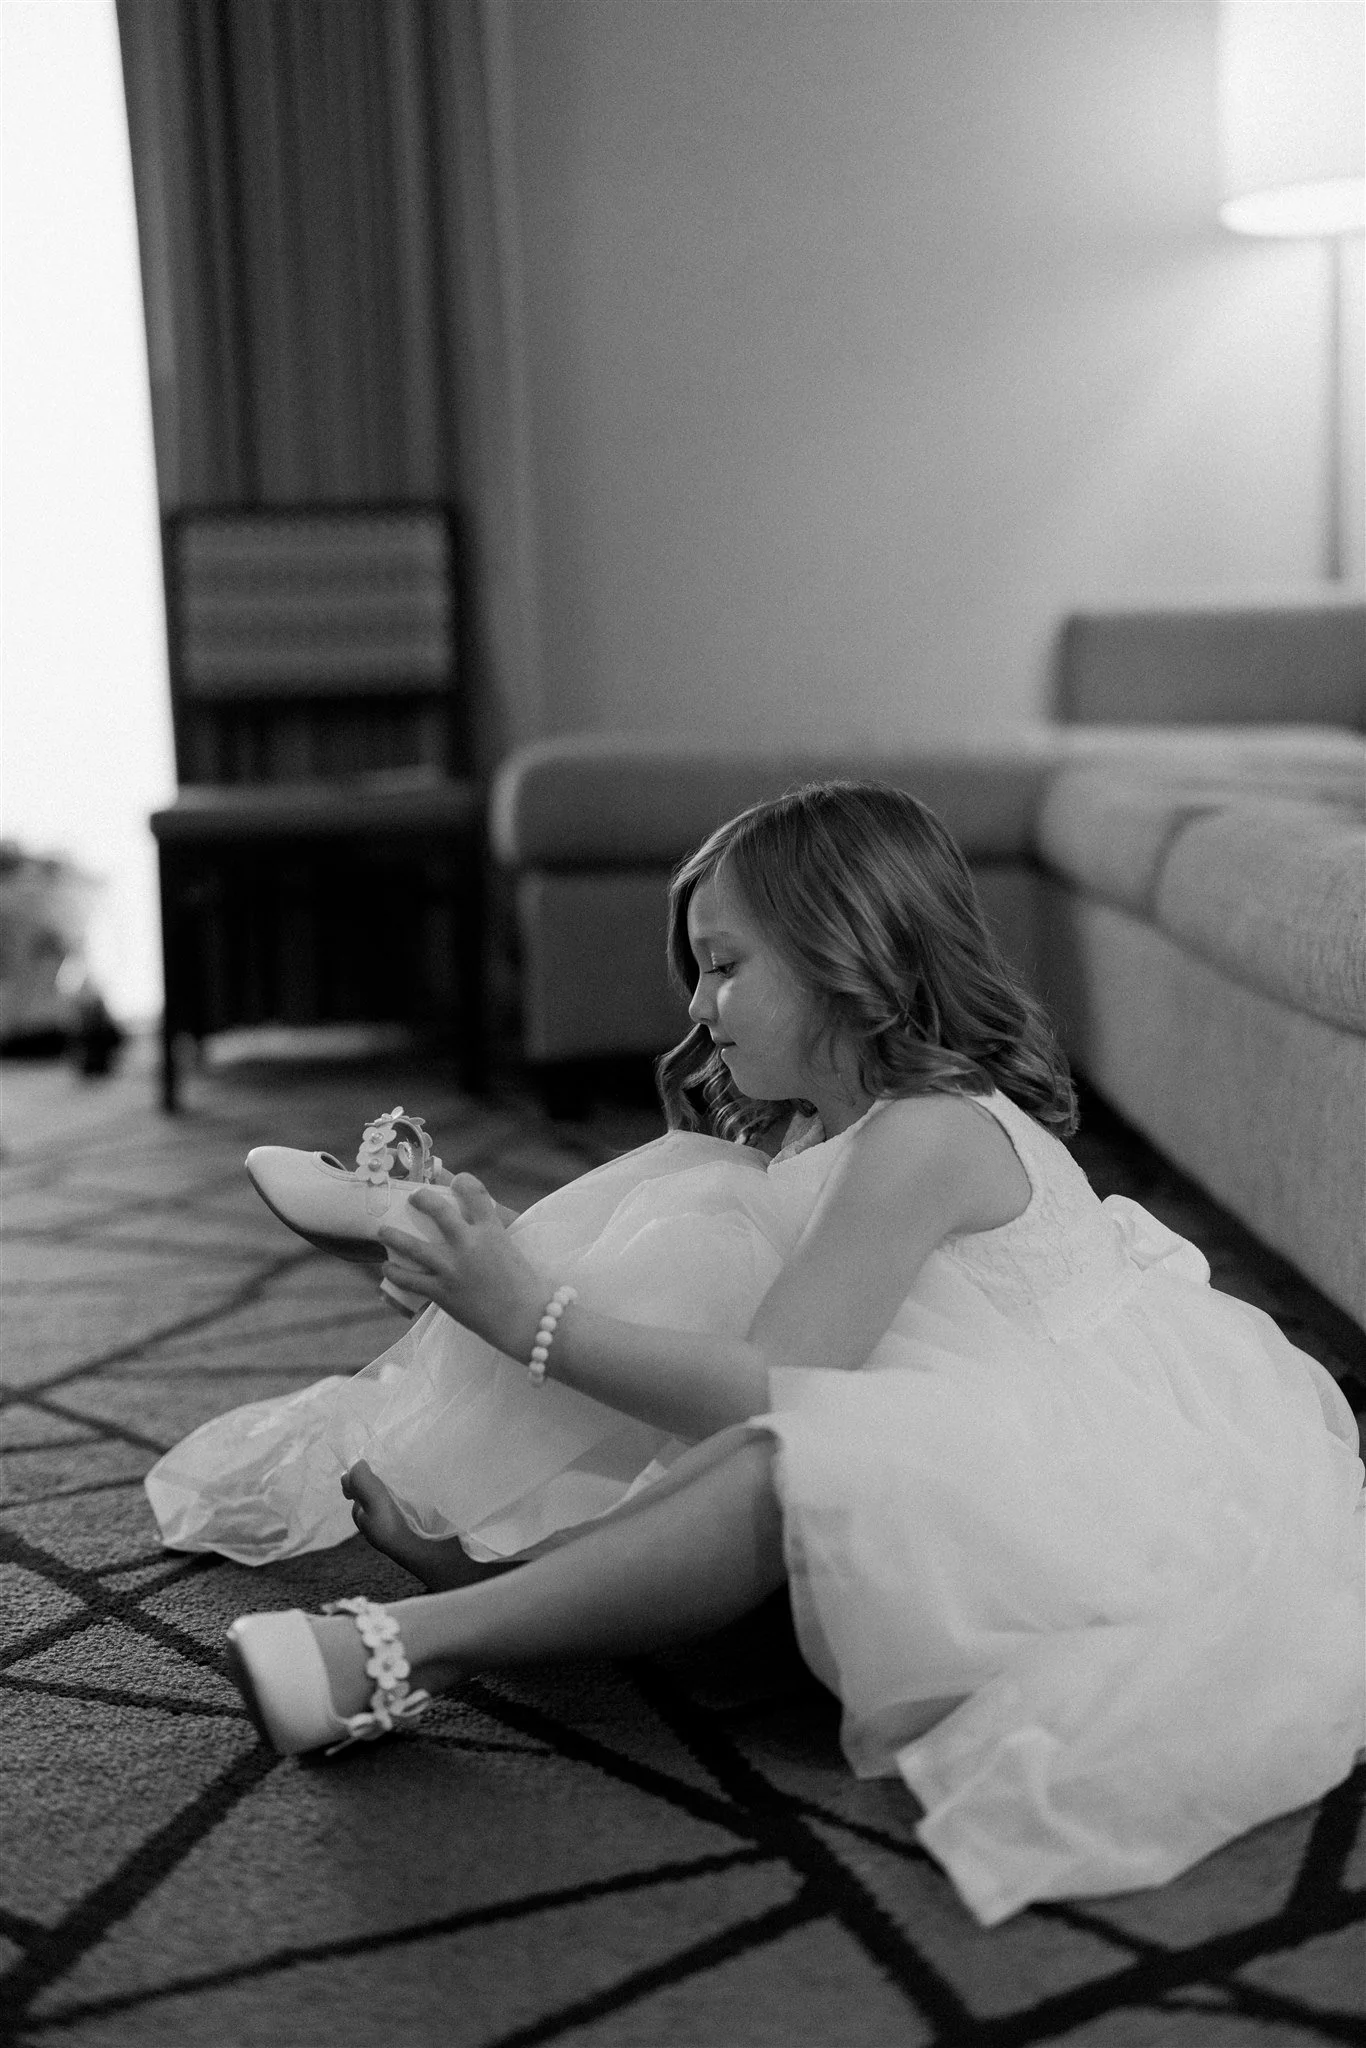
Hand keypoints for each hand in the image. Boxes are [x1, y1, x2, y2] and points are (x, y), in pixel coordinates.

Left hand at [377, 1176, 545, 1357]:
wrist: (525, 1318)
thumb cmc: (524, 1284)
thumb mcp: (512, 1247)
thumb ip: (494, 1231)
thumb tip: (477, 1218)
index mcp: (491, 1229)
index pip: (474, 1191)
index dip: (462, 1180)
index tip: (456, 1180)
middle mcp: (469, 1244)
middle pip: (437, 1209)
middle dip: (421, 1198)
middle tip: (413, 1198)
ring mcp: (452, 1268)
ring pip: (412, 1245)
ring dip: (393, 1236)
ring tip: (383, 1231)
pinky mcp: (442, 1292)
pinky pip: (409, 1280)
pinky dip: (395, 1273)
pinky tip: (387, 1268)